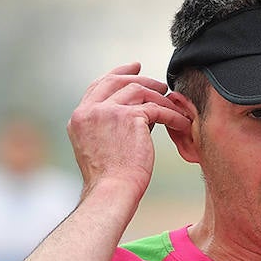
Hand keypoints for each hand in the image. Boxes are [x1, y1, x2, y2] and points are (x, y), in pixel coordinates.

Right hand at [67, 62, 192, 203]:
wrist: (112, 191)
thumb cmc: (109, 179)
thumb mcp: (98, 147)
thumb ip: (108, 126)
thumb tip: (137, 112)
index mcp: (79, 117)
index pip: (98, 86)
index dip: (118, 74)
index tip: (133, 69)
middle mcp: (90, 110)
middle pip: (117, 81)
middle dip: (140, 77)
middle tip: (159, 83)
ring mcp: (108, 111)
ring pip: (139, 91)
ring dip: (159, 96)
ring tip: (172, 102)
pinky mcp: (130, 117)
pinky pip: (156, 108)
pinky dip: (172, 114)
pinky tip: (181, 121)